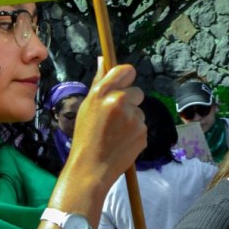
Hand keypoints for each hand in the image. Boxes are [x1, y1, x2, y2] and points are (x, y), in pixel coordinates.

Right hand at [66, 59, 145, 188]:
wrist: (91, 168)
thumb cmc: (85, 136)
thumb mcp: (87, 106)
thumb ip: (99, 82)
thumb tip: (102, 59)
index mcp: (102, 93)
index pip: (125, 70)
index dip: (126, 76)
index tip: (124, 83)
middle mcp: (119, 101)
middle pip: (137, 92)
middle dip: (130, 102)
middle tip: (114, 118)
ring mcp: (133, 118)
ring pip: (139, 111)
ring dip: (131, 119)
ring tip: (115, 134)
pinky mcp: (143, 133)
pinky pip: (142, 127)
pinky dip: (135, 133)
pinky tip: (121, 142)